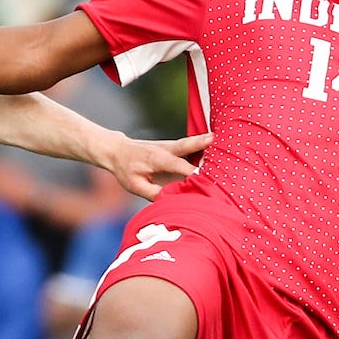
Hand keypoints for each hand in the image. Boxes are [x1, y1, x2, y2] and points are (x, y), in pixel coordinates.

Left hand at [94, 132, 209, 200]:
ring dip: (205, 141)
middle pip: (187, 145)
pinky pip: (188, 145)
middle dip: (202, 144)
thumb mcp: (135, 185)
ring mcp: (170, 145)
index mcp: (158, 159)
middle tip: (217, 140)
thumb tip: (172, 200)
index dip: (194, 173)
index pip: (181, 166)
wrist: (117, 151)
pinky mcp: (172, 146)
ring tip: (221, 138)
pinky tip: (214, 143)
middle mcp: (166, 149)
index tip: (208, 179)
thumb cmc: (125, 169)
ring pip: (190, 143)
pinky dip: (201, 144)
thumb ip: (153, 193)